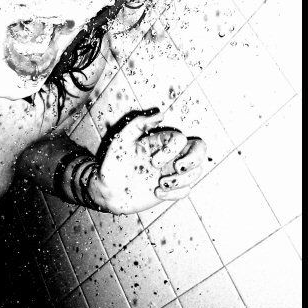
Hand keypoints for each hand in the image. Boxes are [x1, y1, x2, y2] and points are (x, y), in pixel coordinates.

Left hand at [89, 108, 205, 213]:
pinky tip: (157, 193)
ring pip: (196, 172)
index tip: (153, 162)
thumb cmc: (113, 163)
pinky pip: (187, 190)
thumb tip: (161, 113)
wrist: (108, 190)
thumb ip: (138, 124)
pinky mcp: (171, 189)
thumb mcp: (121, 141)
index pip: (181, 139)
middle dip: (193, 160)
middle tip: (177, 168)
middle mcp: (170, 155)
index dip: (172, 150)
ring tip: (161, 184)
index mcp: (161, 141)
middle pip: (200, 150)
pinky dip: (175, 193)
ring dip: (182, 180)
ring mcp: (172, 172)